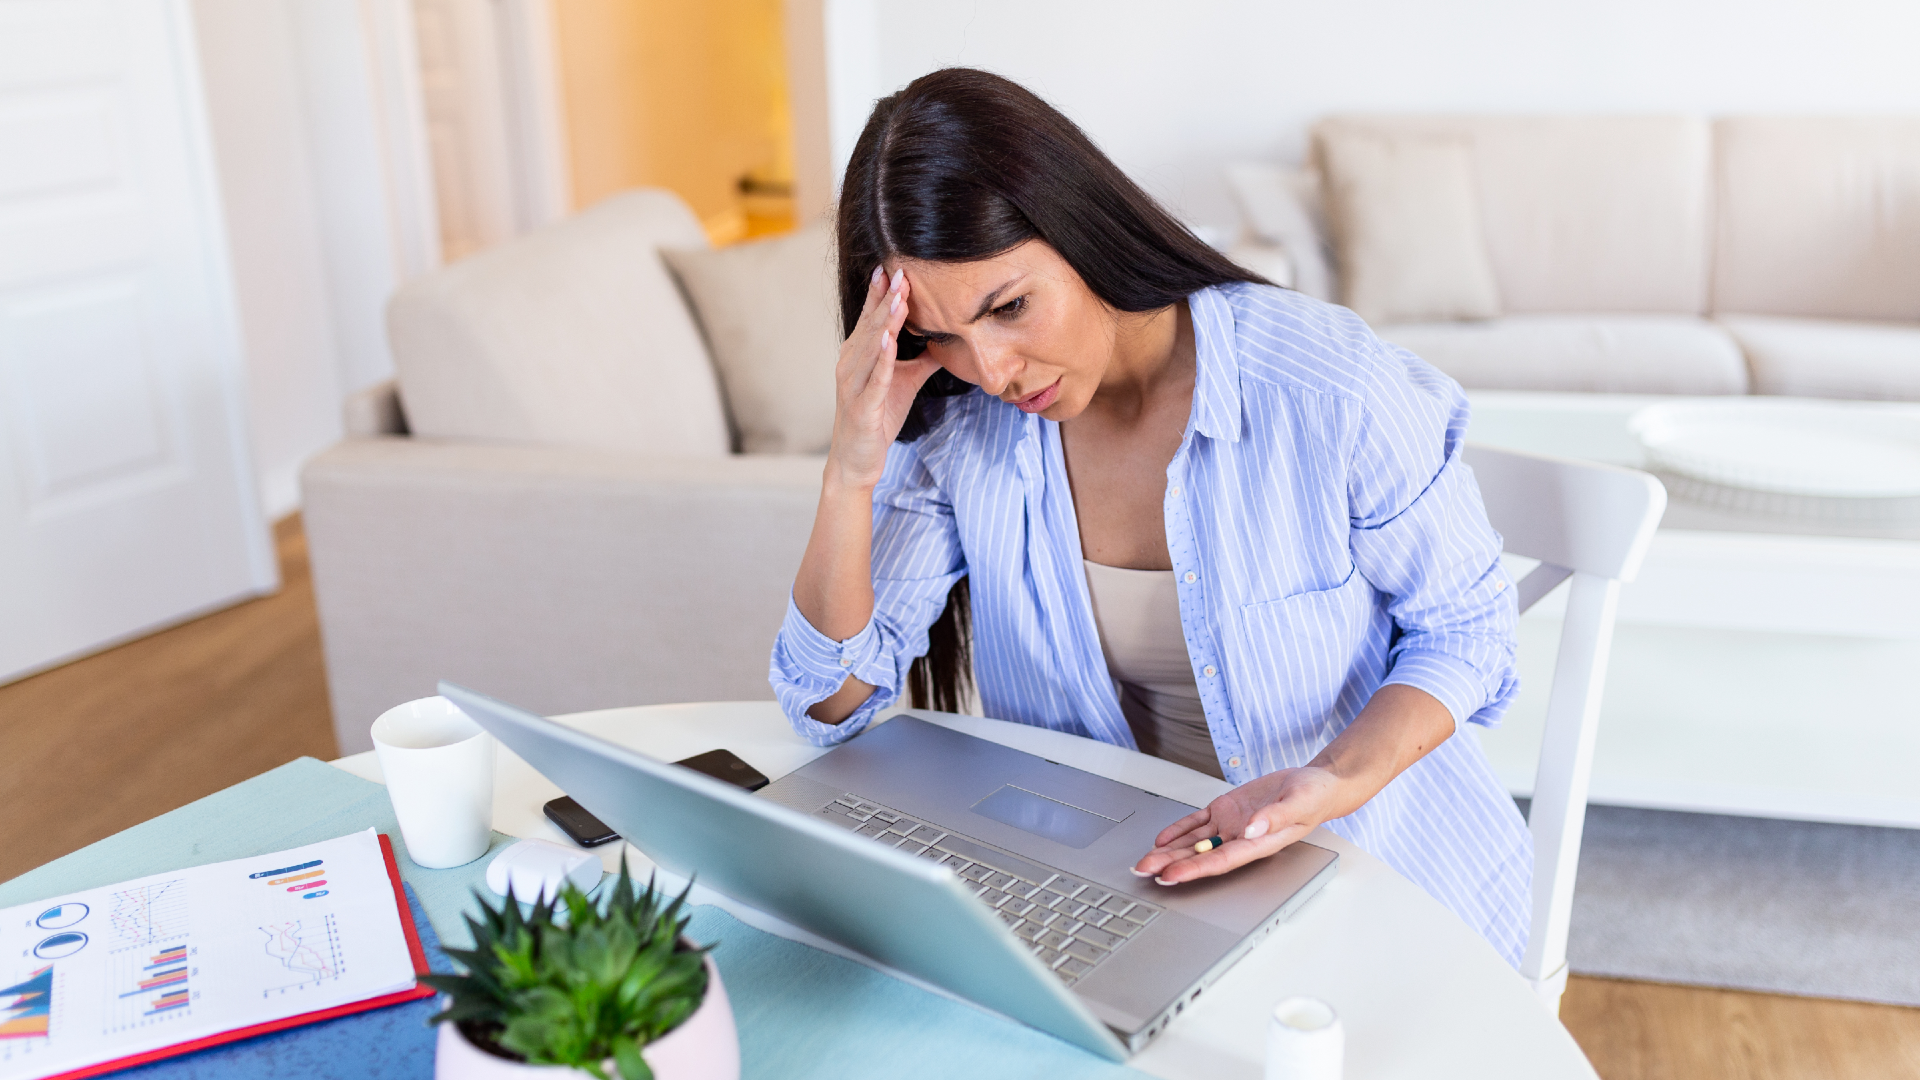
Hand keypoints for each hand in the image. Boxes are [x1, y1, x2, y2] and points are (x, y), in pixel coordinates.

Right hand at [826, 266, 940, 491]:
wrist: (857, 460)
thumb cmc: (877, 418)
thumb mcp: (904, 382)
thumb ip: (922, 359)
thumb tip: (948, 339)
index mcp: (858, 355)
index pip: (870, 317)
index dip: (882, 293)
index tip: (895, 267)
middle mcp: (850, 364)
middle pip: (870, 325)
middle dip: (886, 298)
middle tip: (901, 271)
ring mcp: (853, 385)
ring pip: (871, 346)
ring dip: (884, 321)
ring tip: (898, 298)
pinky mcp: (862, 406)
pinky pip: (874, 378)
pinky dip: (882, 359)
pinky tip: (889, 340)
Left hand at [1131, 766, 1343, 884]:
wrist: (1316, 784)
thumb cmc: (1314, 796)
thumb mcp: (1300, 802)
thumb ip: (1276, 817)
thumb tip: (1253, 828)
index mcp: (1259, 843)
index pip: (1220, 860)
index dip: (1194, 869)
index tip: (1171, 876)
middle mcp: (1241, 838)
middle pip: (1200, 855)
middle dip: (1171, 864)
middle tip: (1143, 871)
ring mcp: (1232, 825)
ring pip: (1194, 841)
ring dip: (1169, 851)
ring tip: (1145, 861)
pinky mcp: (1227, 810)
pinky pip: (1198, 822)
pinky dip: (1179, 829)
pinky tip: (1162, 838)